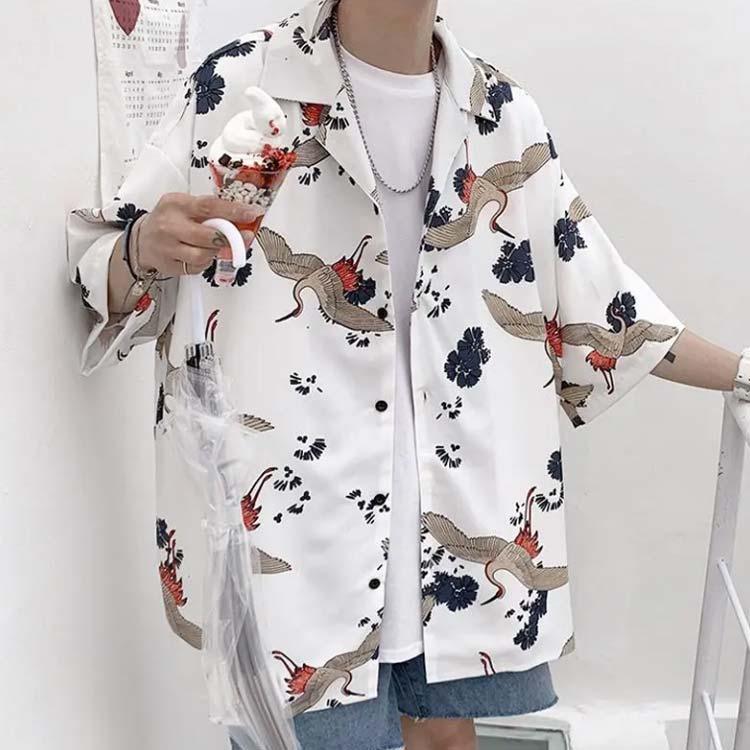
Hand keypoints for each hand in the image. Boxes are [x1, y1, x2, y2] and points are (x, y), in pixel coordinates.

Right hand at [135, 193, 260, 276]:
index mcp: (176, 204)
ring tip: (212, 246)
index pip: (209, 206)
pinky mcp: (169, 265)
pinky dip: (204, 263)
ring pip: (203, 255)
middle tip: (241, 237)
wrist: (142, 240)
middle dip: (230, 238)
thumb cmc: (169, 220)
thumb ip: (210, 211)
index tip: (251, 214)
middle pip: (209, 236)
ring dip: (215, 252)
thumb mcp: (185, 206)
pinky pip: (196, 268)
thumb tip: (243, 218)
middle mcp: (170, 225)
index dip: (233, 211)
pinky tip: (199, 254)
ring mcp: (168, 247)